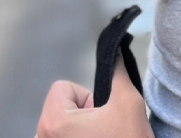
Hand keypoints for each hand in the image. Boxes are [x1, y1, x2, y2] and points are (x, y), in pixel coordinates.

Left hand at [35, 53, 152, 137]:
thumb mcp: (128, 101)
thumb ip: (117, 72)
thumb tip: (116, 50)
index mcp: (53, 122)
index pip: (61, 88)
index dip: (85, 96)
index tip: (99, 114)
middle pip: (57, 109)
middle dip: (80, 115)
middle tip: (100, 131)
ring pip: (57, 128)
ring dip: (75, 132)